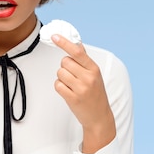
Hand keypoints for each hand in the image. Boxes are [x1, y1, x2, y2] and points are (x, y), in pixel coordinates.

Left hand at [51, 34, 115, 153]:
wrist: (99, 117)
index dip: (64, 43)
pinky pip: (57, 85)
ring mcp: (81, 88)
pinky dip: (60, 87)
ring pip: (60, 73)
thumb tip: (76, 44)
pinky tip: (68, 92)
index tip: (54, 36)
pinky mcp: (73, 98)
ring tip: (71, 86)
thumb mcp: (94, 75)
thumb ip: (85, 61)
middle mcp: (88, 77)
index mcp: (94, 69)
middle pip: (64, 62)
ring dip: (62, 78)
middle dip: (65, 67)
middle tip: (72, 76)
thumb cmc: (95, 95)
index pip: (77, 52)